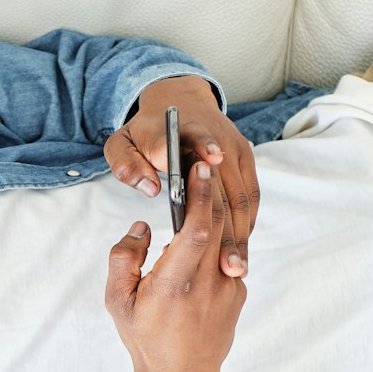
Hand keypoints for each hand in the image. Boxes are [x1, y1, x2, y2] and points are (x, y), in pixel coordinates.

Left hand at [104, 75, 259, 278]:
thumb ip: (127, 164)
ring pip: (242, 197)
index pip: (196, 136)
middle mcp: (216, 137)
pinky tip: (238, 250)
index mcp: (183, 129)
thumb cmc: (145, 134)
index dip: (205, 149)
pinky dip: (246, 224)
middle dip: (228, 229)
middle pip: (226, 186)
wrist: (178, 102)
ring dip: (240, 235)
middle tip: (226, 267)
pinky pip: (250, 196)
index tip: (213, 170)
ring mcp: (235, 149)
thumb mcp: (121, 143)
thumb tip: (151, 189)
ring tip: (236, 269)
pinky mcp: (245, 159)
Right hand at [105, 154, 244, 371]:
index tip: (198, 169)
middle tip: (201, 162)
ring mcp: (228, 291)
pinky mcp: (238, 294)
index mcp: (173, 286)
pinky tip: (206, 229)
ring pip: (227, 237)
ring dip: (218, 209)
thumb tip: (142, 226)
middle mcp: (206, 286)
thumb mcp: (117, 301)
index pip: (195, 230)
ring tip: (204, 188)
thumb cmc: (145, 339)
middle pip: (218, 224)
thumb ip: (123, 258)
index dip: (199, 196)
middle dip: (211, 189)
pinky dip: (219, 237)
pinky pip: (229, 256)